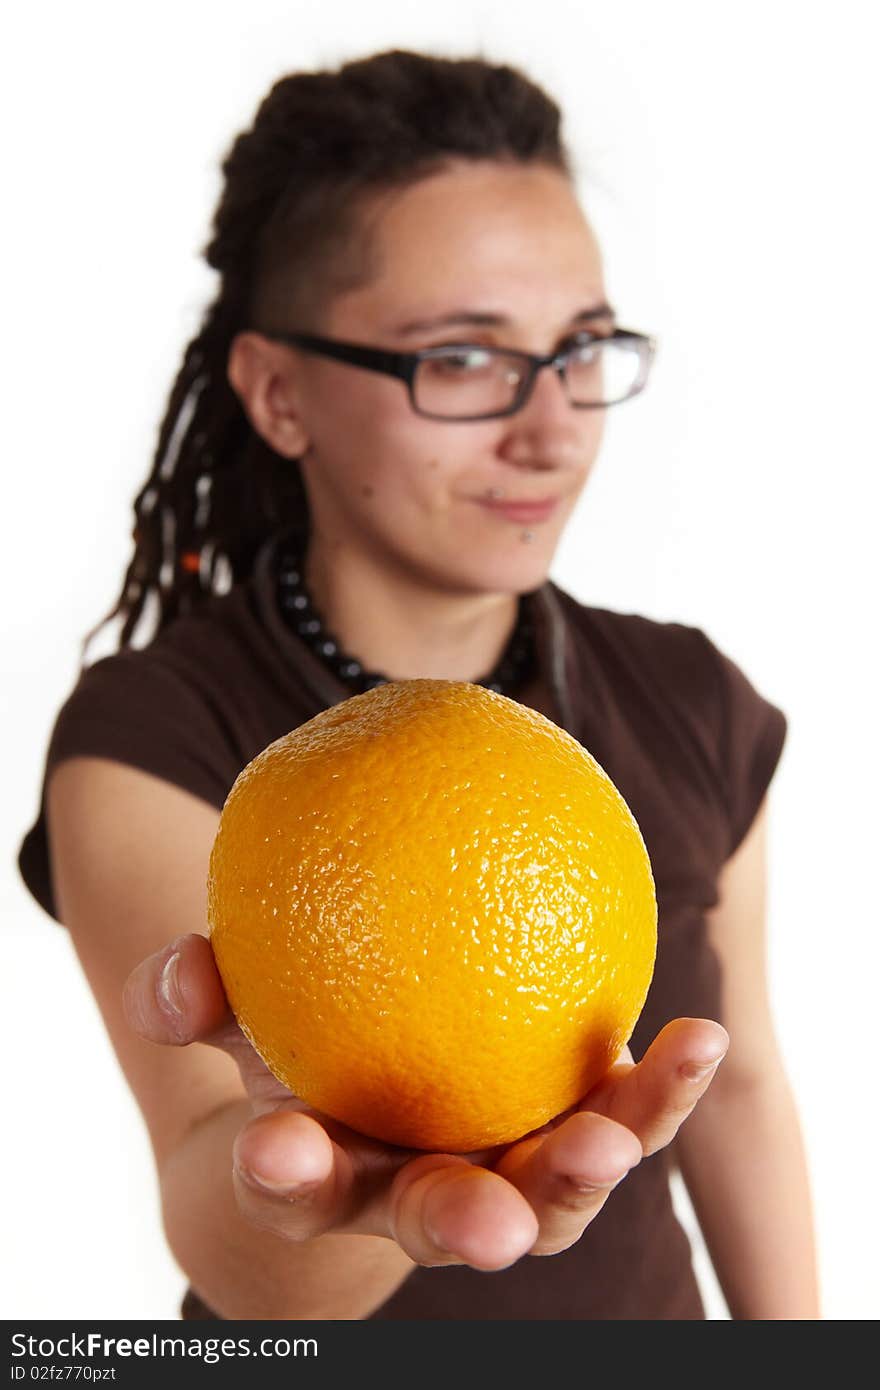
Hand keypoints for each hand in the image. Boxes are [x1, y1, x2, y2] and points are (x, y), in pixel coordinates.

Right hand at [123, 933, 727, 1270]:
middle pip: (439, 1221)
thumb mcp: (237, 1011)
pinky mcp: (569, 1135)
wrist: (368, 1086)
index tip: (278, 1145)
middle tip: (491, 1225)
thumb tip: (176, 974)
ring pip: (549, 1195)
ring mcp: (502, 1173)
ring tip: (621, 1134)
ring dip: (588, 1172)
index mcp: (328, 1168)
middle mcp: (417, 1191)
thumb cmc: (292, 1042)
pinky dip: (659, 1091)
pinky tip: (700, 1040)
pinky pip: (620, 1117)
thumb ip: (196, 990)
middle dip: (463, 1228)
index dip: (285, 1172)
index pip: (297, 1182)